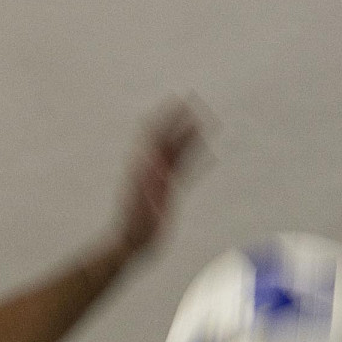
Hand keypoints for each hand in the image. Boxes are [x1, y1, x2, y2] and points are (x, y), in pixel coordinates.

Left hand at [114, 98, 211, 259]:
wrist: (130, 243)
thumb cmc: (133, 224)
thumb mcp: (139, 201)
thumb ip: (147, 179)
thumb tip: (153, 159)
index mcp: (145, 166)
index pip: (157, 134)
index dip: (168, 116)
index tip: (179, 99)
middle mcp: (153, 168)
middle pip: (171, 138)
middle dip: (182, 119)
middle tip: (196, 100)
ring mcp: (162, 179)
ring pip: (181, 152)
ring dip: (193, 137)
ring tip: (207, 121)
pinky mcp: (170, 191)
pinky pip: (187, 172)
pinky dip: (199, 163)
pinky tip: (211, 156)